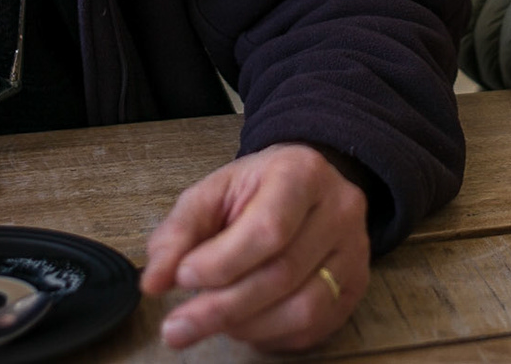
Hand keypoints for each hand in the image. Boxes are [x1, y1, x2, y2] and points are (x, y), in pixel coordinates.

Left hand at [140, 143, 368, 351]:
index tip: (183, 278)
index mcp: (302, 174)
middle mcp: (339, 211)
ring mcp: (354, 252)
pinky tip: (244, 325)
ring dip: (246, 325)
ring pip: (302, 309)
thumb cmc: (258, 188)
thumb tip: (154, 280)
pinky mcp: (356, 287)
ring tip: (210, 322)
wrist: (309, 184)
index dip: (223, 261)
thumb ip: (180, 231)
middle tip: (177, 326)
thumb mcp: (214, 191)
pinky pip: (313, 328)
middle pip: (282, 274)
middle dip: (222, 307)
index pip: (269, 227)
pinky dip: (270, 335)